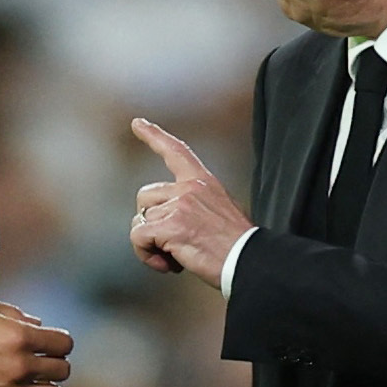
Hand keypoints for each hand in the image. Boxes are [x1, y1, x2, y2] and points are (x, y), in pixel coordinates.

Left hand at [129, 119, 252, 280]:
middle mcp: (189, 189)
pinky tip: (168, 263)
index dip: (154, 136)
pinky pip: (138, 237)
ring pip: (140, 221)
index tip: (138, 123)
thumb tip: (171, 219)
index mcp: (203, 182)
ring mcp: (179, 206)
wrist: (248, 260)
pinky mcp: (170, 227)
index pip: (176, 151)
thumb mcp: (222, 210)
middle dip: (149, 221)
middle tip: (169, 244)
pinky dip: (146, 254)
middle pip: (145, 197)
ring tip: (173, 257)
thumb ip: (196, 205)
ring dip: (150, 243)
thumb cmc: (238, 245)